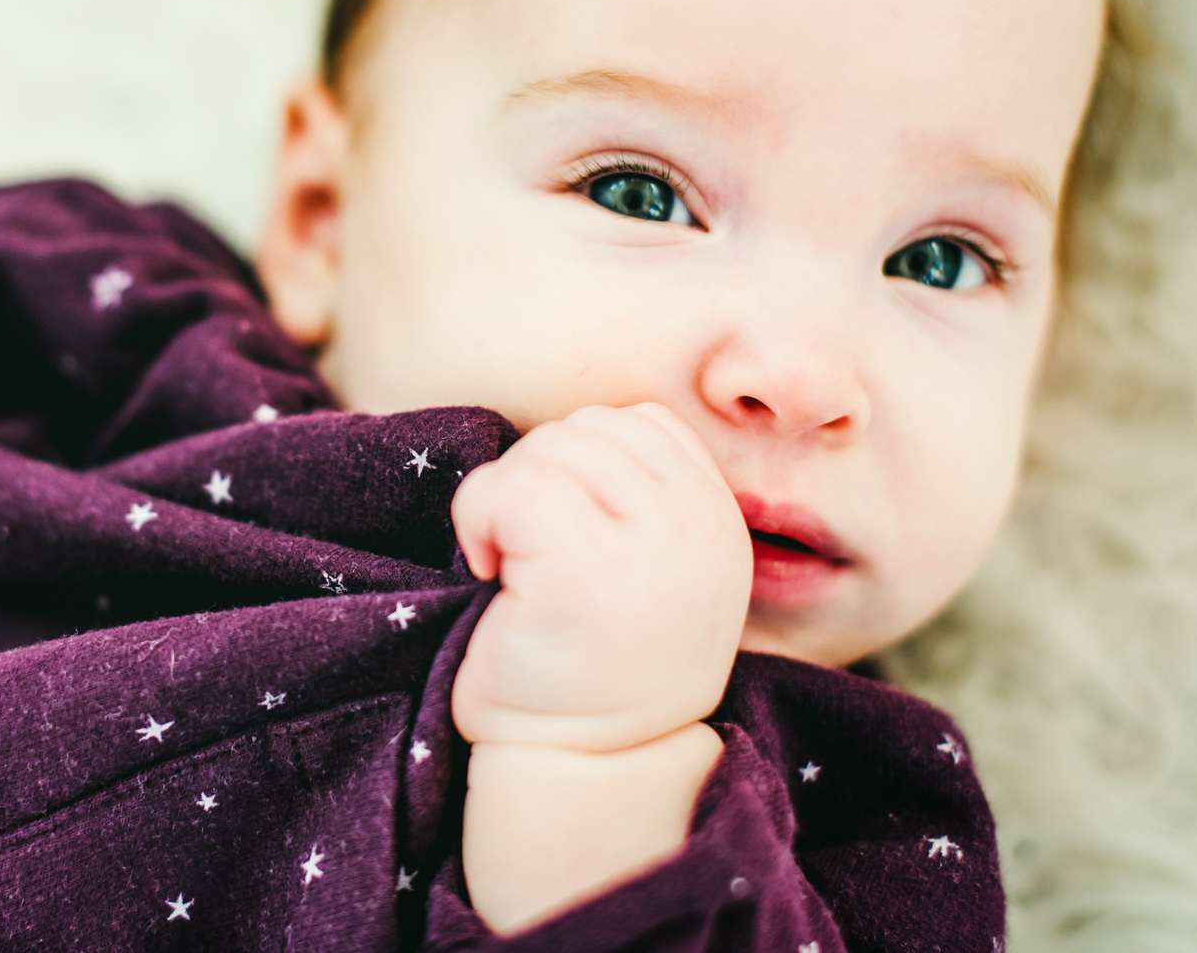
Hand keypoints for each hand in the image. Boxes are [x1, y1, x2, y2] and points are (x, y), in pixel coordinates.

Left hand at [450, 402, 750, 753]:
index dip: (583, 463)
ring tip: (516, 569)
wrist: (582, 773)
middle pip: (590, 428)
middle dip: (539, 479)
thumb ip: (641, 500)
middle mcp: (700, 529)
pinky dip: (477, 517)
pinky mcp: (583, 569)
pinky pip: (508, 487)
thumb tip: (574, 435)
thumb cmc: (592, 669)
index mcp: (718, 524)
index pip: (641, 424)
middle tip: (531, 559)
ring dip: (506, 500)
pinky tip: (491, 573)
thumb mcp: (649, 573)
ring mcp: (649, 547)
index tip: (568, 536)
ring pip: (547, 449)